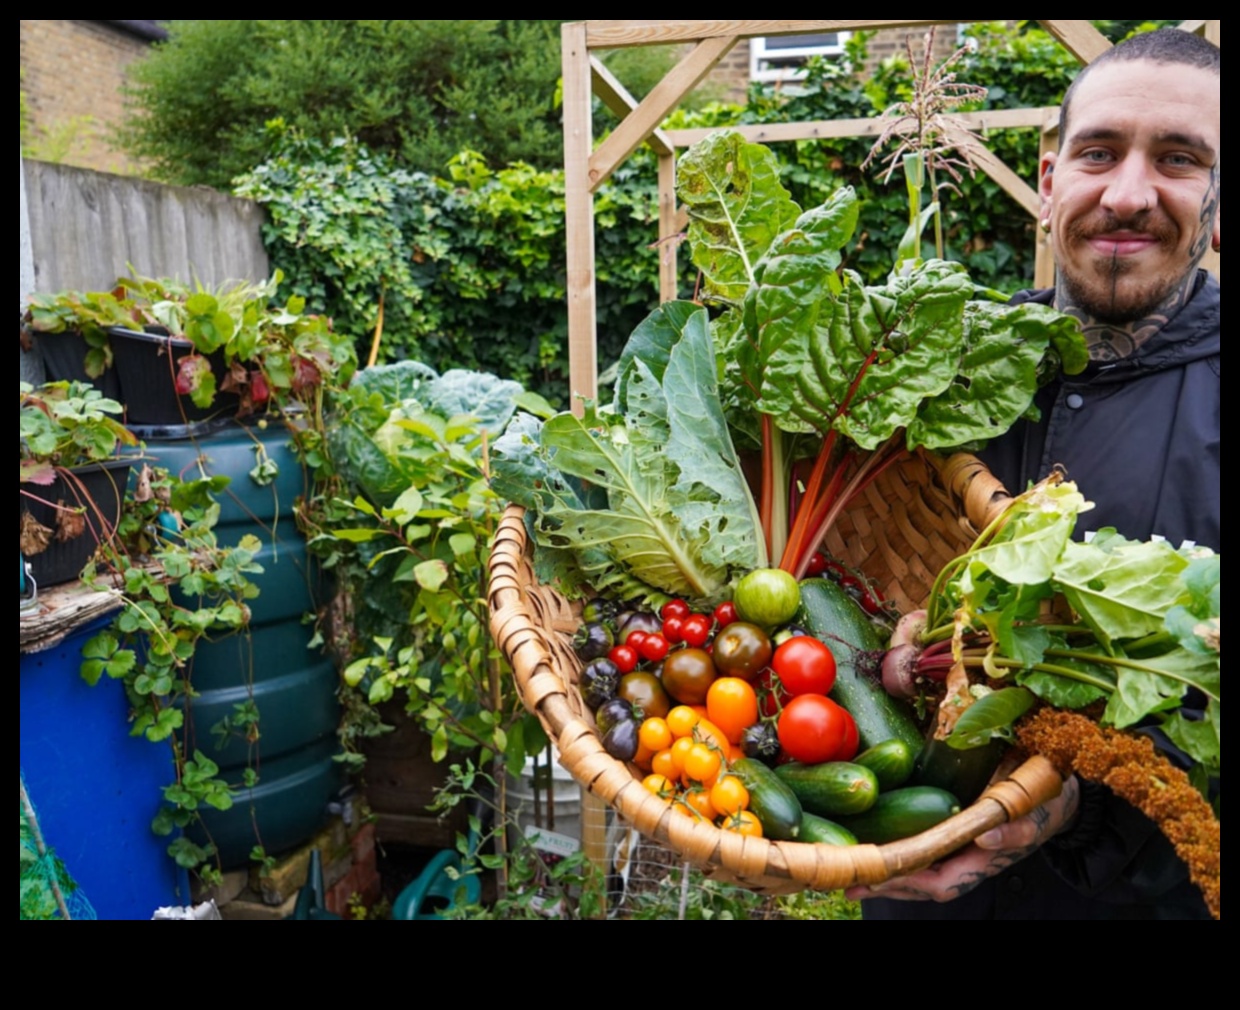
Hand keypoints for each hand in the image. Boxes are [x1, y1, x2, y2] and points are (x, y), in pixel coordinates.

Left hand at [845, 776, 1080, 902]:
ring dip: (886, 878)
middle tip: (850, 884)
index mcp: (984, 860)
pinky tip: (873, 852)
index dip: (911, 883)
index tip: (881, 875)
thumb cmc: (1044, 802)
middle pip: (921, 886)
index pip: (941, 883)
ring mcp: (958, 854)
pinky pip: (921, 855)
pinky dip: (898, 858)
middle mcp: (967, 863)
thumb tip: (987, 837)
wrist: (1053, 797)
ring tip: (851, 877)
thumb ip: (1016, 829)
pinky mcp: (951, 839)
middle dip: (888, 886)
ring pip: (918, 875)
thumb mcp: (1036, 812)